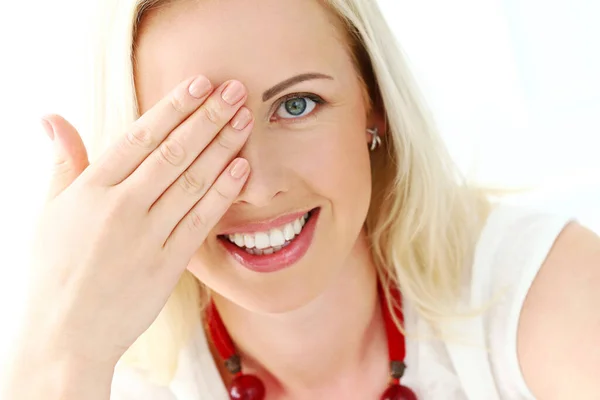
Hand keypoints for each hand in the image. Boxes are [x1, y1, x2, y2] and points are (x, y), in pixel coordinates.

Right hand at [20, 75, 252, 366]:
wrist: (66, 334)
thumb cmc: (54, 270)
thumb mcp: (49, 211)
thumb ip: (63, 162)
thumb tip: (52, 118)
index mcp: (91, 190)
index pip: (140, 137)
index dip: (174, 107)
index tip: (200, 84)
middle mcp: (122, 208)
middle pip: (174, 153)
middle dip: (208, 118)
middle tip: (236, 91)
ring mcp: (147, 237)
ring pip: (192, 182)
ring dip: (223, 148)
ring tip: (245, 121)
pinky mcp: (167, 264)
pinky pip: (200, 221)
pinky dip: (222, 193)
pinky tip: (241, 168)